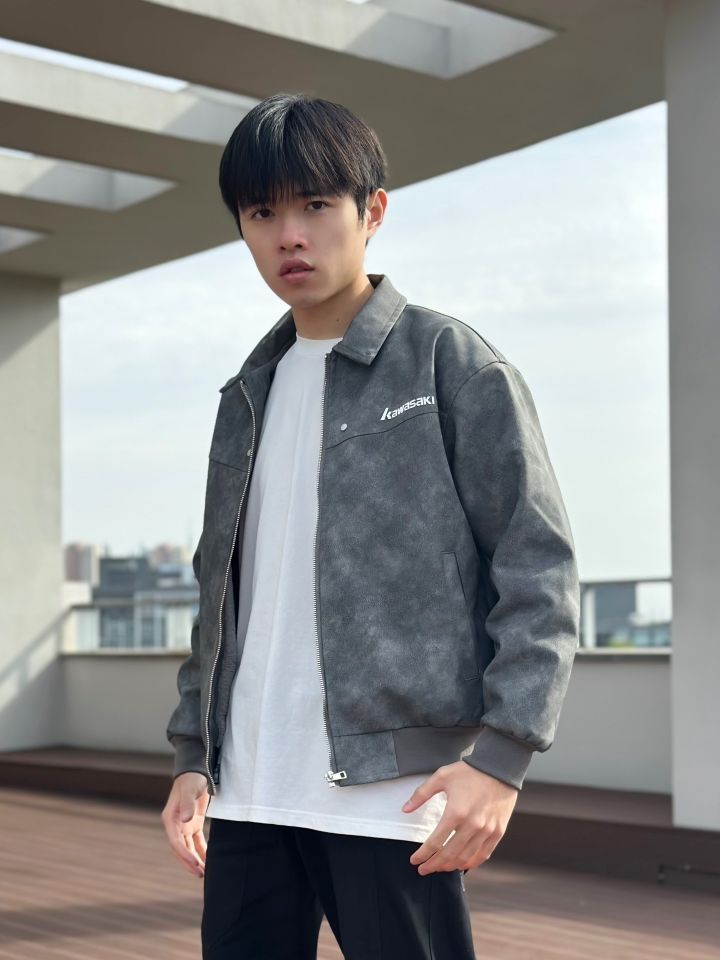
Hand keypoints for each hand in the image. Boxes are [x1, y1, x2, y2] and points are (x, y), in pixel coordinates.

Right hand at [161, 771, 209, 877]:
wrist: (196, 770)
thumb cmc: (191, 779)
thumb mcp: (190, 789)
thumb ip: (187, 803)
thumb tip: (185, 819)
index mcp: (170, 819)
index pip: (175, 842)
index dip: (184, 855)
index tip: (194, 864)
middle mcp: (175, 825)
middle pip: (180, 849)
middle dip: (189, 863)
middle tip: (200, 874)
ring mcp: (184, 825)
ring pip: (188, 848)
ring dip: (195, 860)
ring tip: (204, 873)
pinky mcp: (194, 823)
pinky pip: (196, 841)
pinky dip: (202, 851)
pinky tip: (208, 861)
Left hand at [401, 761, 517, 875]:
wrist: (499, 768)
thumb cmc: (468, 771)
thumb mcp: (441, 776)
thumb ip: (421, 794)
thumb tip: (405, 809)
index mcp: (455, 812)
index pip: (435, 842)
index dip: (422, 855)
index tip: (414, 860)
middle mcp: (472, 825)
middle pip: (449, 855)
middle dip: (433, 865)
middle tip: (423, 870)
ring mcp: (486, 831)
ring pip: (466, 858)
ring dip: (450, 867)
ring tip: (439, 868)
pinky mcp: (498, 832)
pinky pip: (483, 855)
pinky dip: (471, 863)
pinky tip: (461, 864)